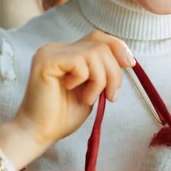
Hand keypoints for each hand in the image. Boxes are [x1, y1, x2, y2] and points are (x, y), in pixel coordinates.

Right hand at [12, 30, 135, 146]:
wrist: (40, 133)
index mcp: (67, 53)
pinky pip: (80, 62)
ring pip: (94, 52)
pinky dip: (86, 80)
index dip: (118, 47)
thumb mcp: (92, 90)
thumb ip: (103, 72)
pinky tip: (73, 92)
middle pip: (101, 44)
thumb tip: (127, 58)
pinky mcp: (46, 61)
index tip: (130, 65)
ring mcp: (50, 52)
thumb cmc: (63, 116)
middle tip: (111, 96)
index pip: (98, 37)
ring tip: (89, 98)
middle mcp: (57, 48)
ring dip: (101, 80)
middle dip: (114, 72)